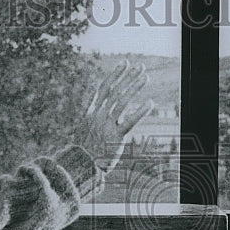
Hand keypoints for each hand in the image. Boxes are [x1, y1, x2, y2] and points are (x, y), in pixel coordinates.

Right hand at [78, 60, 151, 174]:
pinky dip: (140, 111)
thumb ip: (94, 119)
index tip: (123, 63)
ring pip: (122, 101)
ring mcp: (106, 125)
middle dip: (127, 76)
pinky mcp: (115, 137)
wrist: (79, 167)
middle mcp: (98, 116)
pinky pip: (129, 122)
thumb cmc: (84, 151)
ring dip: (134, 87)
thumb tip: (100, 110)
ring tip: (145, 77)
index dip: (114, 74)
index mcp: (91, 112)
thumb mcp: (85, 131)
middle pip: (115, 90)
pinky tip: (150, 103)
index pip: (104, 88)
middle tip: (139, 65)